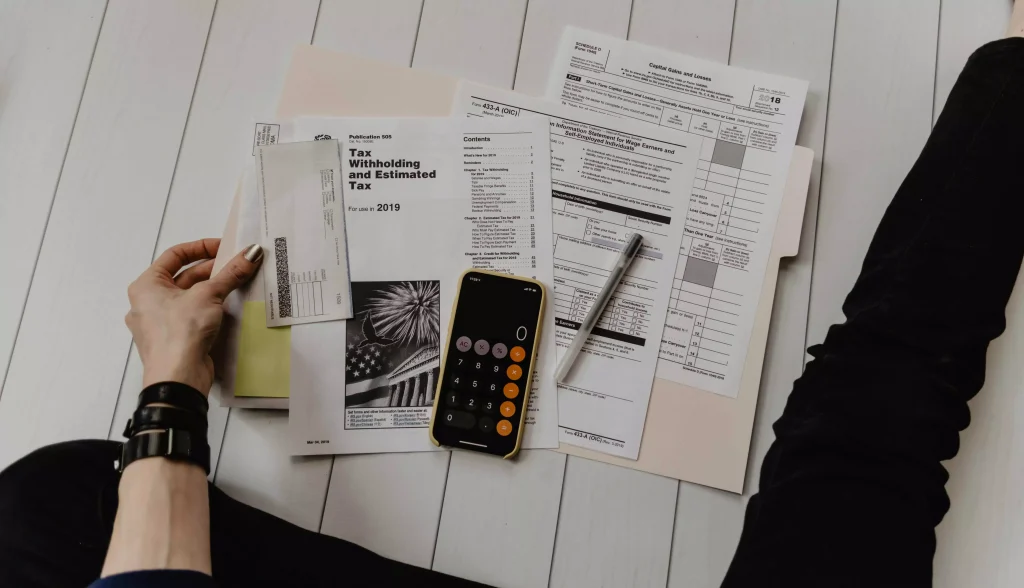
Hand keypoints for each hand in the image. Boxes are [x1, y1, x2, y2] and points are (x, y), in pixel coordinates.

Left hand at [125, 239, 262, 395]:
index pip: (174, 256)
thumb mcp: (209, 295)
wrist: (177, 378)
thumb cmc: (178, 334)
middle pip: (184, 277)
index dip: (201, 248)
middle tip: (237, 265)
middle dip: (212, 270)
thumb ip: (231, 273)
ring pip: (189, 297)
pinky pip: (193, 316)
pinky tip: (227, 307)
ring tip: (237, 283)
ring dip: (213, 289)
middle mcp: (148, 303)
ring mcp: (160, 323)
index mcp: (146, 286)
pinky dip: (210, 308)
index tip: (224, 247)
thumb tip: (250, 254)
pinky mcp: (175, 340)